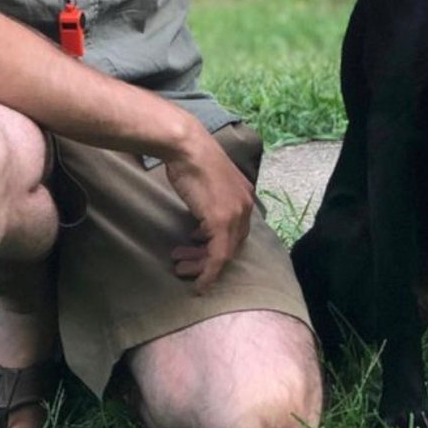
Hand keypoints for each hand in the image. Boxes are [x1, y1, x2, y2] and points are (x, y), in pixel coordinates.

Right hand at [164, 125, 254, 293]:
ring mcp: (235, 214)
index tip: (198, 250)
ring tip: (181, 268)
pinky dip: (208, 272)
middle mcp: (245, 206)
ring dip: (202, 264)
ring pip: (224, 252)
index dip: (217, 243)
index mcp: (245, 196)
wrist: (187, 146)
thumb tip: (202, 219)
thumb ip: (211, 200)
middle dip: (207, 258)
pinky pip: (218, 256)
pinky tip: (198, 281)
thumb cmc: (191, 158)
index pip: (236, 230)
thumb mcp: (208, 181)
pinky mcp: (221, 221)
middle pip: (231, 244)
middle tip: (186, 264)